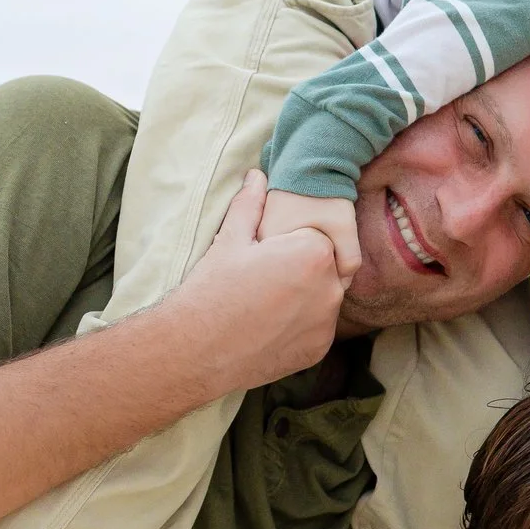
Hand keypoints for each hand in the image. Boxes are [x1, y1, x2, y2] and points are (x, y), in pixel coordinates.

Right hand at [167, 171, 348, 396]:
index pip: (317, 236)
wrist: (198, 352)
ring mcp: (327, 323)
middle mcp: (331, 289)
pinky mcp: (319, 349)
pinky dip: (300, 323)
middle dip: (301, 267)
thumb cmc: (211, 290)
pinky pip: (316, 326)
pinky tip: (269, 324)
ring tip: (265, 301)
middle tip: (263, 278)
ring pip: (322, 296)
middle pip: (324, 266)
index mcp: (314, 254)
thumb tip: (257, 176)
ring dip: (304, 295)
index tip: (265, 253)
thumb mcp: (229, 241)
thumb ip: (250, 205)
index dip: (289, 242)